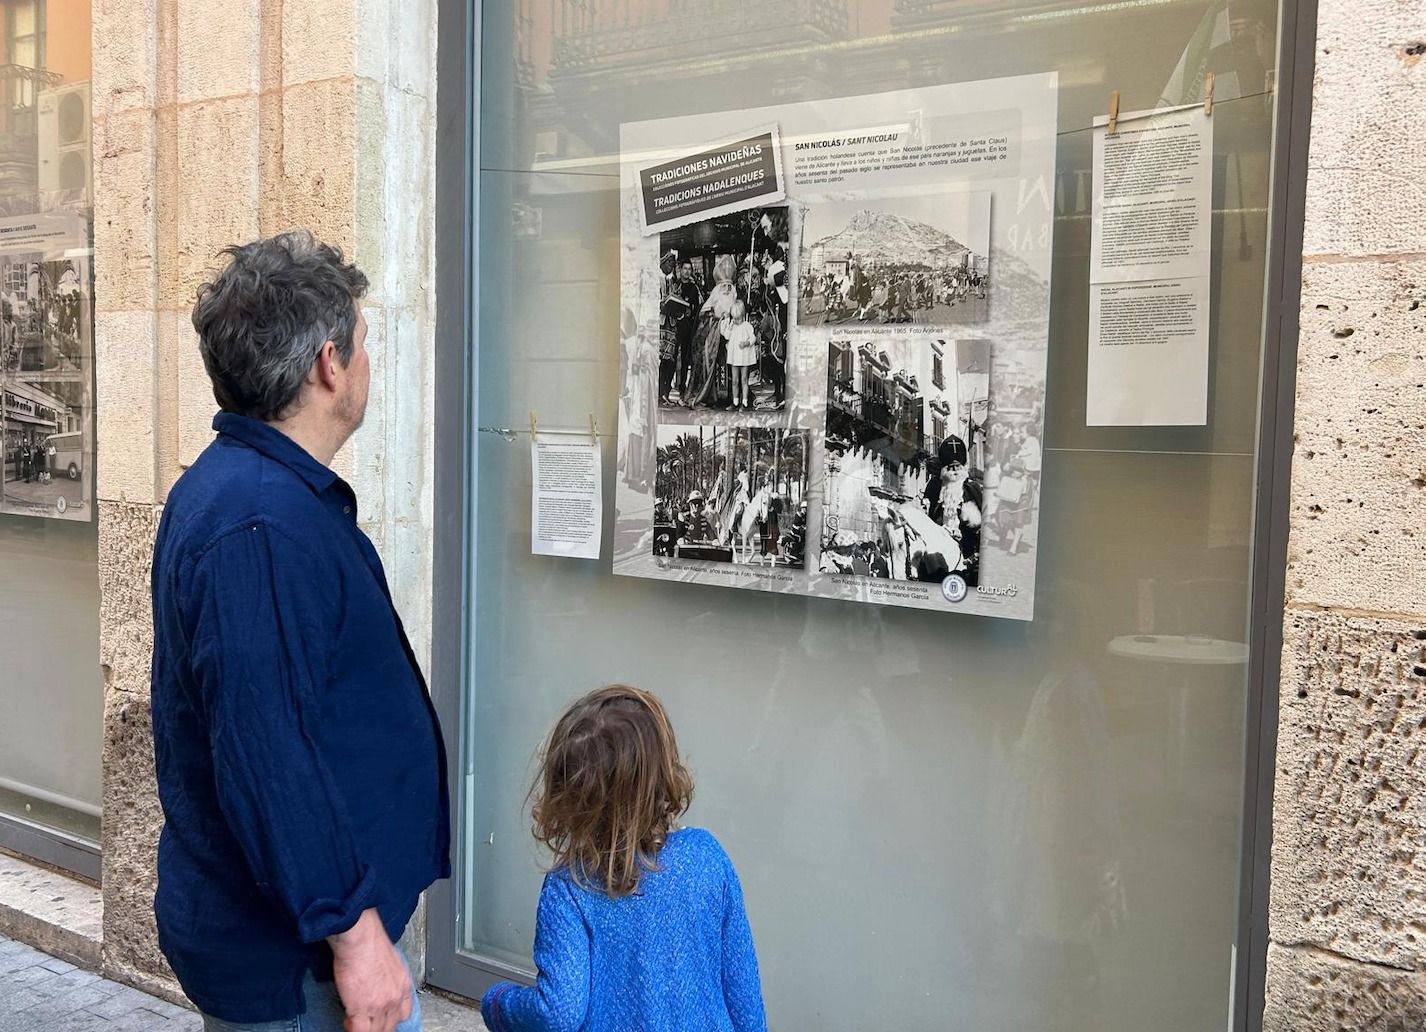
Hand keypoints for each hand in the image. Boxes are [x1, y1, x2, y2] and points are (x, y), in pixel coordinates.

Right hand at [328, 909, 412, 1031]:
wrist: (360, 937)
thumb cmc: (369, 940)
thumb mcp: (388, 960)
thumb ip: (386, 976)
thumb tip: (377, 982)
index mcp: (403, 983)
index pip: (404, 1012)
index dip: (391, 1018)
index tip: (382, 1017)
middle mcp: (396, 997)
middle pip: (391, 1025)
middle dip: (378, 1026)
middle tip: (366, 1021)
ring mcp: (381, 1005)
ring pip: (377, 1031)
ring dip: (365, 1029)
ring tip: (354, 1021)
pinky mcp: (363, 1009)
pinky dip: (353, 1029)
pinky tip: (348, 1021)